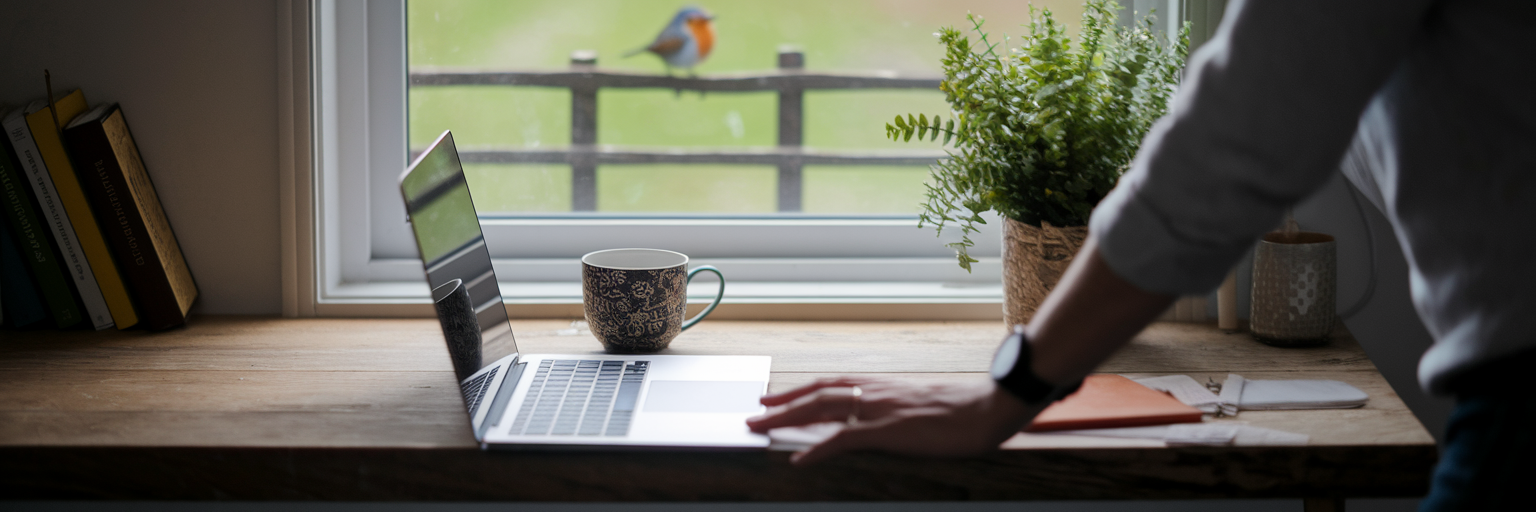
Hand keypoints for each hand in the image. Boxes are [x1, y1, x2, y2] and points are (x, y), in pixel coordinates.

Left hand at [745, 376, 1041, 465]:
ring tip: (759, 429)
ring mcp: (879, 409)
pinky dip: (816, 449)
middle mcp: (875, 391)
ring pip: (820, 410)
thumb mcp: (925, 406)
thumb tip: (891, 421)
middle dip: (782, 403)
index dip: (801, 390)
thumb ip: (901, 410)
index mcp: (883, 385)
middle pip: (817, 394)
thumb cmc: (967, 409)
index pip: (832, 384)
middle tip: (755, 412)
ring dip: (785, 420)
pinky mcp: (888, 430)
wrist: (991, 405)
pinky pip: (842, 439)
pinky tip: (798, 459)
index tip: (777, 395)